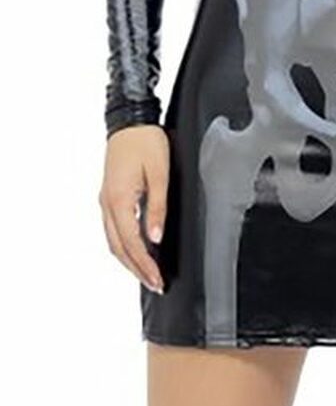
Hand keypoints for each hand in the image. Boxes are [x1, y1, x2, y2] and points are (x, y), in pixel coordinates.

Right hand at [99, 124, 168, 293]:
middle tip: (155, 285)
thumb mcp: (159, 172)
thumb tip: (155, 238)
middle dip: (136, 269)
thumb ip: (157, 206)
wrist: (129, 120)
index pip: (131, 243)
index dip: (144, 265)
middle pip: (118, 248)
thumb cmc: (146, 141)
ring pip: (113, 240)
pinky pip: (114, 228)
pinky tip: (137, 249)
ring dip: (129, 260)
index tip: (157, 280)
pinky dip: (124, 245)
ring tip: (147, 274)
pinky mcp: (109, 195)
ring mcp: (105, 200)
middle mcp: (107, 204)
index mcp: (119, 200)